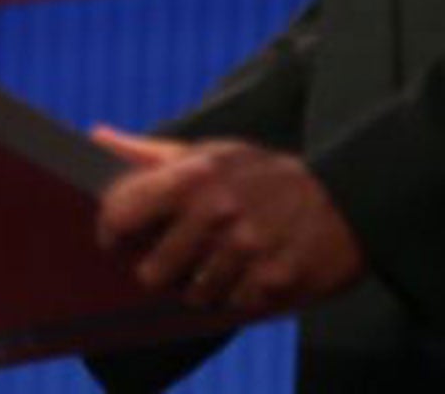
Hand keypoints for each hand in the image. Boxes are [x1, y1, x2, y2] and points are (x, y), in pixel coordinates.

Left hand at [92, 136, 363, 317]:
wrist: (347, 196)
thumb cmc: (266, 174)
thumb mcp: (212, 152)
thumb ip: (151, 154)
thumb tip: (97, 138)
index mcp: (195, 176)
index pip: (123, 214)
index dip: (111, 232)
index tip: (115, 239)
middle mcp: (218, 213)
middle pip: (152, 272)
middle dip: (157, 271)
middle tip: (171, 262)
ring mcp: (247, 250)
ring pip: (192, 296)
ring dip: (199, 287)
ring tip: (217, 264)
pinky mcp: (273, 281)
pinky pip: (232, 306)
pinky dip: (235, 296)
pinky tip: (247, 274)